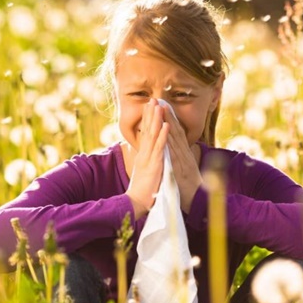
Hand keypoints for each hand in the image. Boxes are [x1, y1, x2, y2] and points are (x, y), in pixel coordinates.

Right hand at [125, 100, 169, 217]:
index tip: (150, 106)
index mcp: (143, 155)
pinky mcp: (154, 165)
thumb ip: (146, 162)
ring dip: (156, 120)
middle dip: (150, 114)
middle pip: (147, 130)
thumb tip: (147, 155)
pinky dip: (163, 136)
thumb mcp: (144, 172)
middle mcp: (144, 154)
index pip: (145, 133)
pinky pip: (160, 148)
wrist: (136, 203)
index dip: (148, 119)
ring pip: (153, 135)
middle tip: (152, 99)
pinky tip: (166, 125)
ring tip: (159, 106)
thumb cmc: (142, 190)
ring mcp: (149, 158)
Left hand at [161, 104, 202, 213]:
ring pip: (175, 139)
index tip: (163, 106)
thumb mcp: (184, 170)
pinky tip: (166, 132)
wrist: (198, 202)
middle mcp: (184, 154)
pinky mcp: (181, 169)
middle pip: (175, 132)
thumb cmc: (189, 188)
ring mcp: (183, 160)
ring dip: (168, 123)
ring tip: (161, 109)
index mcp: (184, 154)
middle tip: (160, 100)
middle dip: (168, 116)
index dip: (170, 119)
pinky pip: (174, 154)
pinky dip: (170, 143)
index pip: (176, 133)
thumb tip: (177, 150)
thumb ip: (181, 159)